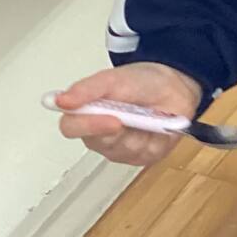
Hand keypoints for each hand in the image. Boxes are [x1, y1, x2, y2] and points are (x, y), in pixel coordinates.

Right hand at [53, 62, 204, 166]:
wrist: (175, 87)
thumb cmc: (141, 82)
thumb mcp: (114, 79)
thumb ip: (87, 89)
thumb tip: (61, 100)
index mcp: (85, 113)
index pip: (70, 127)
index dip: (85, 125)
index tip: (107, 117)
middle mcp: (98, 134)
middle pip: (95, 142)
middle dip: (115, 129)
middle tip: (129, 116)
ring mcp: (120, 148)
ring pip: (120, 150)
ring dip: (136, 131)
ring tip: (146, 115)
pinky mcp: (141, 157)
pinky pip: (143, 154)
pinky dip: (152, 138)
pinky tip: (156, 126)